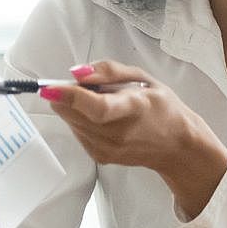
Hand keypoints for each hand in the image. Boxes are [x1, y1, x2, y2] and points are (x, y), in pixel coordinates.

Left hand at [41, 59, 226, 216]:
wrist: (176, 146)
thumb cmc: (163, 109)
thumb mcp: (144, 78)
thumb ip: (109, 71)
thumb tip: (77, 72)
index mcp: (134, 108)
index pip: (97, 107)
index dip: (70, 97)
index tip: (50, 88)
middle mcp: (119, 133)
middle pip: (74, 113)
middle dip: (68, 94)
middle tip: (87, 85)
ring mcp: (108, 149)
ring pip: (70, 121)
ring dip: (75, 107)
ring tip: (102, 101)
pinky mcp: (100, 157)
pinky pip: (76, 131)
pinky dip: (81, 120)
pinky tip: (102, 117)